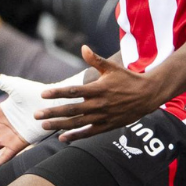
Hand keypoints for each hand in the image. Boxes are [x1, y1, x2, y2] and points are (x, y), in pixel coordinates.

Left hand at [37, 45, 164, 141]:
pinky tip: (62, 138)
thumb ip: (96, 60)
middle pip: (72, 110)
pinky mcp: (108, 126)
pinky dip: (76, 136)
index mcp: (98, 89)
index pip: (73, 91)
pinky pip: (89, 133)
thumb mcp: (112, 67)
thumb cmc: (128, 79)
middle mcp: (99, 104)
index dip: (58, 93)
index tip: (43, 95)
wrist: (149, 95)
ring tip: (44, 126)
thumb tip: (83, 47)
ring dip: (60, 125)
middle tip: (36, 115)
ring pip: (78, 123)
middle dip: (53, 113)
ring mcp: (103, 117)